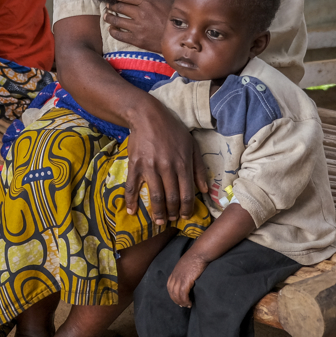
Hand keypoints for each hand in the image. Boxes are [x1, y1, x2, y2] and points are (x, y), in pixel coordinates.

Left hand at [93, 0, 172, 51]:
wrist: (181, 38)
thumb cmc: (176, 17)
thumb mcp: (170, 0)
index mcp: (146, 1)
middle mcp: (139, 13)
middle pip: (117, 7)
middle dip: (110, 6)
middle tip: (107, 6)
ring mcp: (137, 27)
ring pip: (116, 20)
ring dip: (109, 18)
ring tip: (107, 16)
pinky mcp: (137, 39)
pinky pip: (119, 35)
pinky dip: (113, 31)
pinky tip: (112, 29)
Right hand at [124, 99, 209, 224]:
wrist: (147, 115)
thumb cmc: (172, 129)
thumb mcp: (191, 145)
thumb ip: (199, 168)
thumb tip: (203, 190)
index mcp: (183, 164)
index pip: (186, 193)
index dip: (186, 208)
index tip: (184, 216)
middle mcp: (167, 168)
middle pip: (171, 198)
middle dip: (172, 213)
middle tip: (170, 220)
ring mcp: (150, 167)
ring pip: (155, 196)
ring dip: (157, 212)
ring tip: (158, 220)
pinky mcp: (135, 165)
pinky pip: (132, 186)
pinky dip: (131, 201)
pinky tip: (132, 211)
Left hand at [167, 253, 207, 306]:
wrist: (199, 253)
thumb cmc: (195, 257)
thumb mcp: (185, 264)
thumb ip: (183, 271)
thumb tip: (187, 276)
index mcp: (174, 272)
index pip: (169, 286)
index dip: (173, 294)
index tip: (178, 299)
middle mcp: (175, 276)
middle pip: (172, 292)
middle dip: (176, 300)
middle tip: (183, 305)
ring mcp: (180, 279)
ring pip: (177, 295)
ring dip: (182, 302)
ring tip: (187, 305)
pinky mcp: (186, 281)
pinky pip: (183, 294)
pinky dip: (186, 300)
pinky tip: (190, 303)